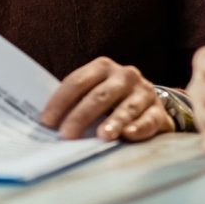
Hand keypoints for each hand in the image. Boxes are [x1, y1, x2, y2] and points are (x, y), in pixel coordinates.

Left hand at [39, 57, 172, 141]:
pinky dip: (139, 127)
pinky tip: (128, 135)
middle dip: (81, 116)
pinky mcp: (159, 111)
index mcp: (102, 67)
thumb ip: (74, 102)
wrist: (150, 106)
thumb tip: (45, 124)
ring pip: (126, 107)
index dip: (60, 102)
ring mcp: (144, 92)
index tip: (47, 122)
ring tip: (102, 136)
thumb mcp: (94, 93)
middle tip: (67, 135)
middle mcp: (125, 75)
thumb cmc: (112, 102)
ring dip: (113, 122)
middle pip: (100, 95)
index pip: (77, 81)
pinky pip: (149, 119)